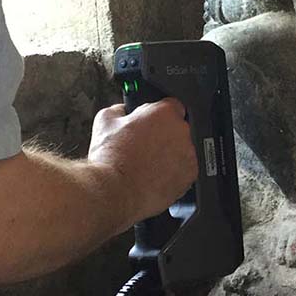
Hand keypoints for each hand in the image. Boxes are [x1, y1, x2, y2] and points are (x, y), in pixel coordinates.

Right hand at [87, 100, 198, 222]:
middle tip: (144, 146)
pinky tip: (154, 175)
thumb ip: (119, 109)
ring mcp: (188, 154)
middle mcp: (181, 131)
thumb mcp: (105, 121)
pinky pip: (184, 170)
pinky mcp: (190, 176)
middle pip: (177, 128)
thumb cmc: (111, 158)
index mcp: (164, 113)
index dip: (158, 115)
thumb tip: (122, 110)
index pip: (171, 105)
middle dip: (163, 135)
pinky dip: (173, 172)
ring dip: (169, 154)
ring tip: (147, 163)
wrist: (114, 191)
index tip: (152, 123)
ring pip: (181, 150)